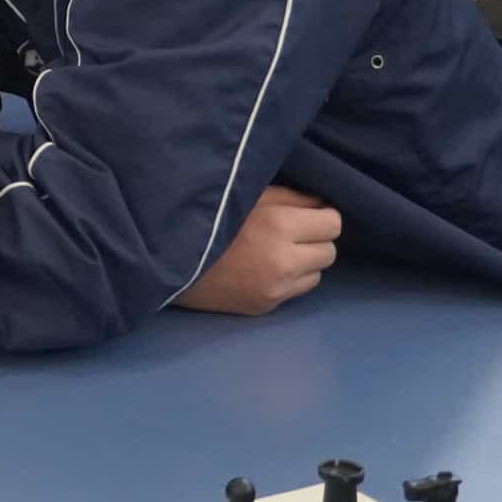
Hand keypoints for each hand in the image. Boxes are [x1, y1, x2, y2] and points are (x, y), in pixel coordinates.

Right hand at [176, 185, 338, 315]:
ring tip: (276, 252)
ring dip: (304, 262)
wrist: (168, 257)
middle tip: (290, 233)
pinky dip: (288, 279)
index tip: (305, 215)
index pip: (332, 223)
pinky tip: (263, 269)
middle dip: (315, 240)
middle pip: (329, 251)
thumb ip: (289, 197)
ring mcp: (276, 288)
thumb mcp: (247, 194)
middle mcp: (284, 260)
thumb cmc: (207, 216)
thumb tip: (320, 204)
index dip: (321, 216)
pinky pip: (296, 290)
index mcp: (280, 225)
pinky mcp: (265, 306)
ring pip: (317, 274)